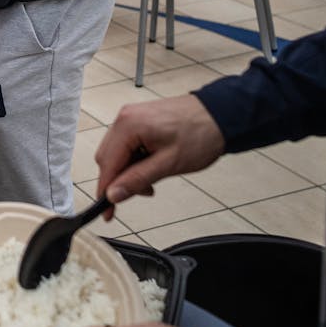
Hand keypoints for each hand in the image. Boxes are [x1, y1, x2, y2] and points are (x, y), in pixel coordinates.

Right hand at [95, 94, 225, 217]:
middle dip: (120, 180)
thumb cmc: (201, 133)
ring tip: (152, 179)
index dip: (105, 191)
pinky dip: (135, 160)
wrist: (220, 114)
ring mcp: (131, 117)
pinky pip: (126, 145)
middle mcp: (125, 118)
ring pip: (117, 153)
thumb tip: (113, 194)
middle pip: (107, 158)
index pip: (107, 164)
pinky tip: (151, 165)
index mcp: (128, 125)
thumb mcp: (169, 164)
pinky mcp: (139, 120)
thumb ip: (137, 180)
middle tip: (142, 192)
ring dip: (129, 171)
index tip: (107, 211)